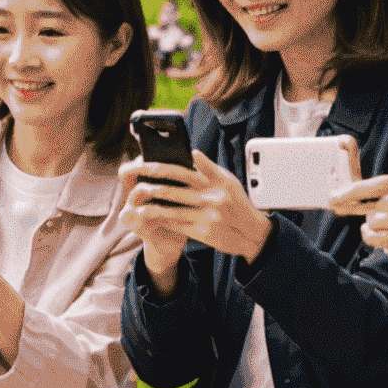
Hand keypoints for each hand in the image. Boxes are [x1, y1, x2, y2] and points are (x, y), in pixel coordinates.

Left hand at [119, 151, 272, 277]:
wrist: (251, 232)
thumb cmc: (237, 204)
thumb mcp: (228, 181)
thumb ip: (209, 169)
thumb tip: (192, 154)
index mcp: (216, 181)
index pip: (184, 171)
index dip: (164, 168)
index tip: (147, 165)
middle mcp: (211, 198)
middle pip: (173, 190)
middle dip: (152, 188)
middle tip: (136, 186)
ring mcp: (207, 216)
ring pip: (171, 210)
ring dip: (153, 208)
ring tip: (138, 205)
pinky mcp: (203, 233)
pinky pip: (177, 225)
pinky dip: (163, 221)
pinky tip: (153, 219)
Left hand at [330, 174, 387, 290]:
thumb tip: (368, 195)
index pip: (384, 185)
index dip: (357, 190)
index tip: (337, 194)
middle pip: (379, 210)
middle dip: (366, 215)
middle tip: (365, 218)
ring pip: (380, 232)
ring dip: (370, 232)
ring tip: (372, 231)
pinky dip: (386, 247)